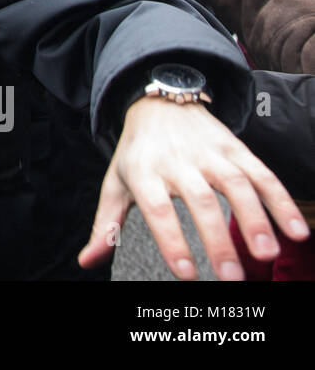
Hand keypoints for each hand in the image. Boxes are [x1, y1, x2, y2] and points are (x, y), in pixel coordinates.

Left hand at [78, 96, 308, 279]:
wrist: (158, 102)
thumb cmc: (137, 154)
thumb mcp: (115, 183)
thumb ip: (106, 225)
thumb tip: (86, 261)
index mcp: (144, 171)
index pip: (157, 208)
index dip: (172, 240)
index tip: (186, 274)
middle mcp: (177, 160)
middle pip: (201, 200)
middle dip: (218, 240)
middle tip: (232, 277)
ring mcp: (209, 152)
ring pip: (236, 185)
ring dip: (255, 220)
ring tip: (266, 255)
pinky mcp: (235, 147)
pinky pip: (262, 174)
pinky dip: (281, 201)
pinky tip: (296, 231)